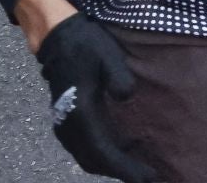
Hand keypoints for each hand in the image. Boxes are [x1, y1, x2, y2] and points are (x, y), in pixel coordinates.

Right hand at [34, 14, 157, 181]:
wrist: (56, 38)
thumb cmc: (85, 45)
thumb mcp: (107, 55)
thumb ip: (119, 77)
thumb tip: (128, 96)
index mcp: (81, 113)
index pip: (103, 152)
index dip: (125, 168)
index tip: (147, 177)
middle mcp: (69, 126)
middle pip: (95, 161)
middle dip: (121, 172)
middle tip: (150, 177)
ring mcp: (65, 126)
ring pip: (88, 157)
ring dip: (112, 165)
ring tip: (140, 168)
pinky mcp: (67, 121)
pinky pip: (85, 148)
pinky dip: (104, 155)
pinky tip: (125, 149)